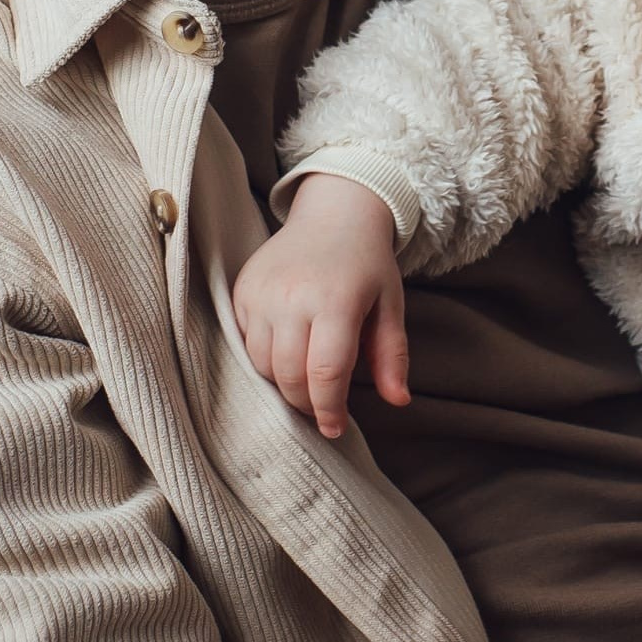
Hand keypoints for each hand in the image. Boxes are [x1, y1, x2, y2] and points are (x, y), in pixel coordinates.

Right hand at [232, 175, 408, 437]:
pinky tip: (287, 351)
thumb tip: (400, 401)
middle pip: (290, 376)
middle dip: (306, 403)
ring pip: (262, 365)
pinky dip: (264, 358)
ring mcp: (262, 293)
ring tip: (307, 380)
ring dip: (283, 383)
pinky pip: (244, 343)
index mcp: (336, 301)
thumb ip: (392, 355)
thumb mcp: (390, 304)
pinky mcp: (242, 290)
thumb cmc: (367, 263)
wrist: (334, 213)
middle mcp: (293, 297)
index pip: (326, 374)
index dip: (330, 410)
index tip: (336, 428)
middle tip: (323, 407)